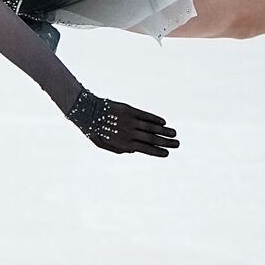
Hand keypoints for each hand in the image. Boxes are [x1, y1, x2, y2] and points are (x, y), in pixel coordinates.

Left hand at [65, 88, 179, 156]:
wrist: (86, 112)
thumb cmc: (94, 130)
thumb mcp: (103, 145)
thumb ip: (119, 149)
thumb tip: (133, 150)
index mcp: (123, 144)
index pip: (145, 150)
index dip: (158, 152)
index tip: (167, 153)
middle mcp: (129, 134)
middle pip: (152, 139)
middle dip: (166, 142)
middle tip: (177, 144)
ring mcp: (130, 122)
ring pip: (151, 128)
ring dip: (164, 131)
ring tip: (174, 133)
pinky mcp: (129, 110)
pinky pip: (145, 116)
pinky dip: (155, 119)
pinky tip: (163, 122)